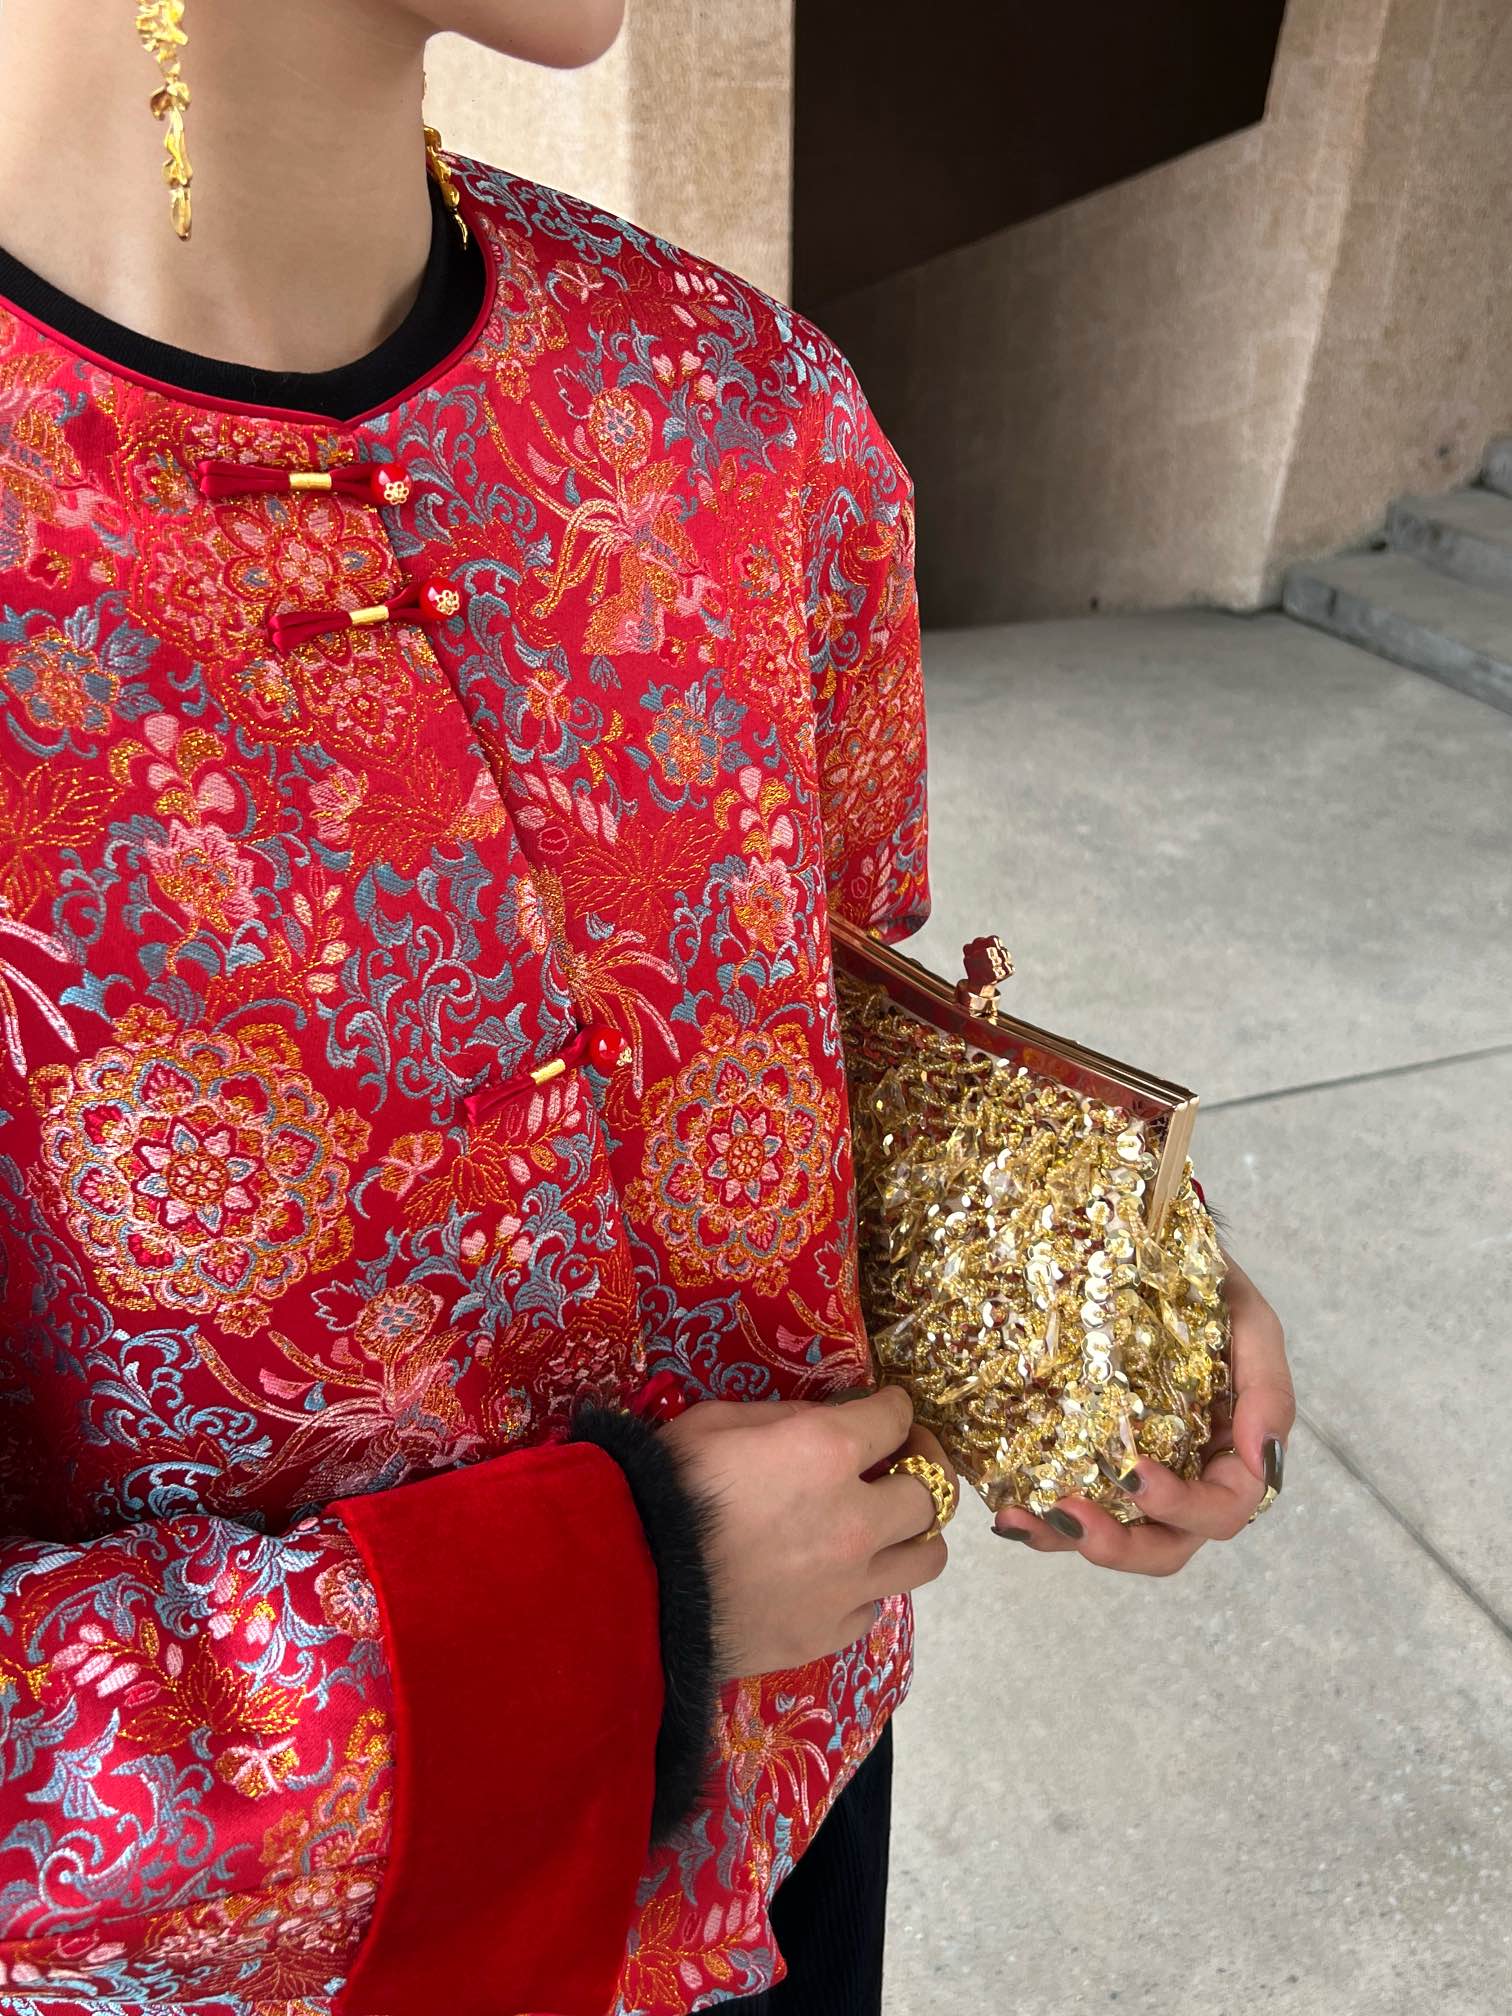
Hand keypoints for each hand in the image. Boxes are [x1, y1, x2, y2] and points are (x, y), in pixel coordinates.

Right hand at [661, 1386, 958, 1679]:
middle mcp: (857, 1519)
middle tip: (904, 1463)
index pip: (897, 1419)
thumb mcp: (718, 1422)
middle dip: (924, 1468)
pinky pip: (876, 1606)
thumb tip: (824, 1424)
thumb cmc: (663, 1488)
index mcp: (828, 1452)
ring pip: (926, 1559)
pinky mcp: (829, 1634)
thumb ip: (785, 1420)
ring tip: (889, 1526)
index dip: (896, 1409)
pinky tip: (838, 1577)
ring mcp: (849, 1584)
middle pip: (932, 1493)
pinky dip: (867, 1587)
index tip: (890, 1410)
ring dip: (914, 1535)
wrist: (627, 1587)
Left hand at [991, 1252, 1293, 1574]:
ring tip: (1024, 1520)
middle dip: (1120, 1545)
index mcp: (1232, 1454)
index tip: (1131, 1474)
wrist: (1148, 1244)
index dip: (1180, 1507)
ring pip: (1114, 1537)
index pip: (1222, 1509)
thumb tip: (1264, 1459)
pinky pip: (1069, 1507)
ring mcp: (1134, 1475)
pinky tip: (1008, 1512)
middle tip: (1071, 1514)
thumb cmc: (1207, 1286)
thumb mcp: (1250, 1321)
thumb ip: (1268, 1387)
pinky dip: (1040, 1521)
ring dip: (1069, 1538)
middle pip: (1166, 1545)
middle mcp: (1186, 1477)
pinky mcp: (1088, 1462)